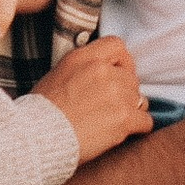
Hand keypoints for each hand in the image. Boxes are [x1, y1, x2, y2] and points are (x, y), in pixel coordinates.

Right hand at [29, 35, 152, 166]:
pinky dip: (138, 128)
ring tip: (112, 122)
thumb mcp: (59, 74)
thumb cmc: (42, 112)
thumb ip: (84, 67)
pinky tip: (123, 133)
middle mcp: (103, 71)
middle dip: (124, 92)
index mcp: (85, 57)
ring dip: (131, 110)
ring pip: (140, 99)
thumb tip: (103, 71)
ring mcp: (117, 94)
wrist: (39, 138)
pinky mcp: (124, 118)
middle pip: (131, 77)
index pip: (118, 46)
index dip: (121, 62)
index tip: (117, 75)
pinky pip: (145, 121)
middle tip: (110, 107)